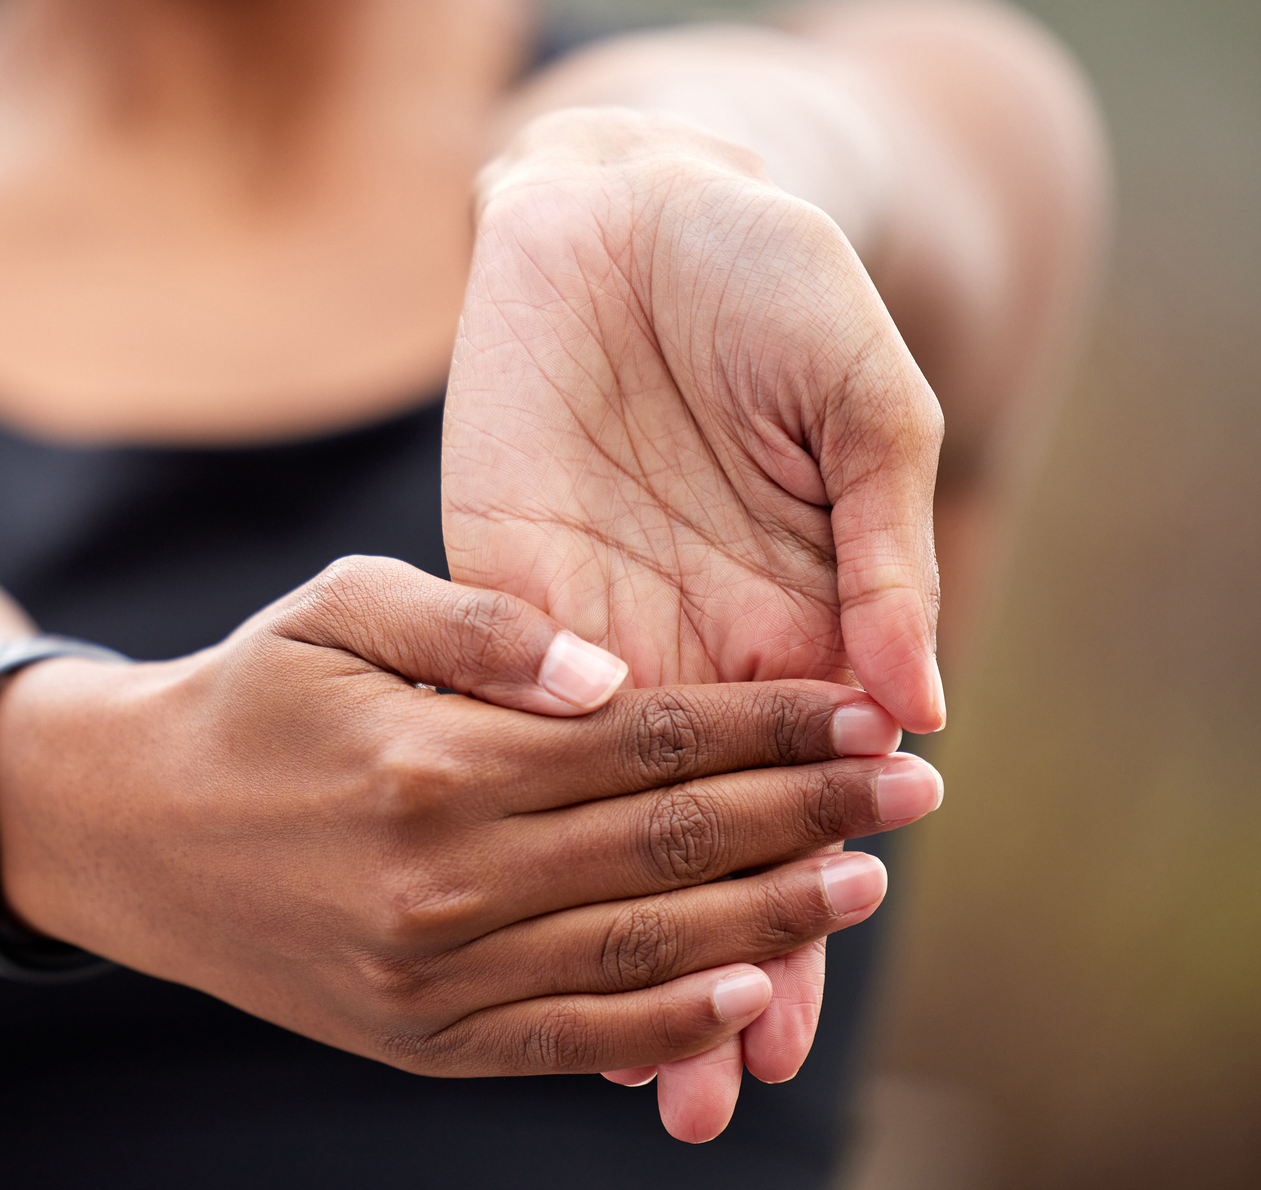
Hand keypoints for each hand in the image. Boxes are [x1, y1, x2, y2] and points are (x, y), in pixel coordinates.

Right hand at [0, 558, 936, 1088]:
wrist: (130, 829)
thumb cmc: (249, 694)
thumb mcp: (336, 606)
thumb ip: (475, 625)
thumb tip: (608, 673)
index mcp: (434, 758)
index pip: (650, 742)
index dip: (772, 727)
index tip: (869, 713)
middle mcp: (443, 877)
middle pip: (669, 848)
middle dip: (807, 817)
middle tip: (917, 796)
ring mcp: (431, 973)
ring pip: (638, 955)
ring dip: (769, 924)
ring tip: (860, 886)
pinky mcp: (418, 1039)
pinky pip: (566, 1042)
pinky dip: (664, 1030)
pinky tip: (748, 999)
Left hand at [443, 109, 947, 1135]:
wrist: (637, 200)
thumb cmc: (776, 283)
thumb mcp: (860, 407)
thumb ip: (883, 555)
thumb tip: (919, 710)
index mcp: (800, 619)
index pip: (801, 797)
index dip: (801, 903)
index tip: (790, 1022)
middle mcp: (694, 645)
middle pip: (700, 833)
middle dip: (710, 956)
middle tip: (710, 1092)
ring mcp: (590, 623)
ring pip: (596, 805)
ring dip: (604, 918)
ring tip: (614, 1053)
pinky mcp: (496, 583)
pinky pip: (503, 712)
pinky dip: (513, 804)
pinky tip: (504, 901)